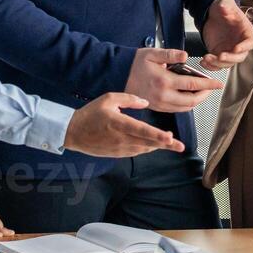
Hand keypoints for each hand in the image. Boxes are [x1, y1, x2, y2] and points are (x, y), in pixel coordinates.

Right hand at [65, 92, 185, 156]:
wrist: (73, 132)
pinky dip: (146, 148)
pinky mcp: (117, 154)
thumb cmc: (90, 113)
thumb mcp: (108, 98)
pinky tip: (154, 144)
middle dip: (165, 145)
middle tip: (179, 146)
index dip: (157, 135)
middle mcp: (120, 138)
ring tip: (170, 142)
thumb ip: (129, 99)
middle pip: (147, 143)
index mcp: (118, 123)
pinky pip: (136, 152)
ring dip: (157, 146)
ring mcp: (118, 148)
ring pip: (143, 149)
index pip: (141, 131)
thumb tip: (145, 102)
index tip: (170, 138)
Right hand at [125, 47, 222, 111]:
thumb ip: (170, 54)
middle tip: (211, 88)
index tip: (218, 83)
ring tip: (201, 92)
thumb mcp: (152, 53)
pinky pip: (176, 110)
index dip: (209, 85)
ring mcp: (159, 104)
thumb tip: (186, 56)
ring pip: (185, 108)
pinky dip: (186, 105)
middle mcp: (163, 96)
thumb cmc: (134, 63)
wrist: (116, 75)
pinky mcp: (156, 108)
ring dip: (196, 101)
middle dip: (205, 95)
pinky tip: (188, 97)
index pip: (193, 85)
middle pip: (192, 101)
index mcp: (164, 81)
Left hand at [200, 0, 252, 70]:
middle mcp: (240, 43)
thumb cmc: (223, 7)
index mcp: (246, 31)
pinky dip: (211, 66)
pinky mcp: (219, 53)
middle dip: (231, 58)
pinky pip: (217, 64)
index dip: (245, 47)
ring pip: (228, 63)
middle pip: (240, 56)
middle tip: (220, 56)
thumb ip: (225, 5)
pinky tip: (203, 62)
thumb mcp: (224, 2)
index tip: (236, 48)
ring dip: (218, 64)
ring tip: (206, 58)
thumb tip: (224, 8)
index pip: (250, 42)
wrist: (213, 13)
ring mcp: (230, 50)